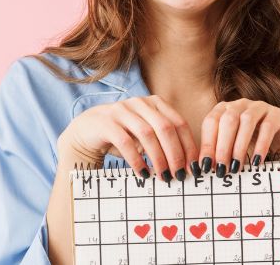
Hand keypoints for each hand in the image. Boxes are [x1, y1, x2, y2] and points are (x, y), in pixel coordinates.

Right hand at [57, 95, 197, 180]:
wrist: (85, 132)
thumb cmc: (122, 137)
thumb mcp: (145, 136)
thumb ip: (163, 143)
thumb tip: (187, 166)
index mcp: (154, 103)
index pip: (179, 123)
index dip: (188, 145)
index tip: (193, 166)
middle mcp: (139, 102)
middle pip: (166, 127)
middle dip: (176, 154)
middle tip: (180, 175)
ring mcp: (121, 110)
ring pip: (147, 134)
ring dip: (158, 158)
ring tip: (164, 177)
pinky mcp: (105, 122)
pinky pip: (125, 142)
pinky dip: (137, 160)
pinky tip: (143, 174)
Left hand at [198, 98, 279, 175]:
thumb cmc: (253, 143)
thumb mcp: (233, 146)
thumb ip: (219, 153)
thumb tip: (203, 170)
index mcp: (224, 109)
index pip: (210, 122)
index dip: (207, 143)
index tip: (204, 165)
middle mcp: (240, 104)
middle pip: (227, 120)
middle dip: (222, 146)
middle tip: (220, 168)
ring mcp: (259, 107)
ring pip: (246, 121)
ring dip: (239, 146)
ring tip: (236, 167)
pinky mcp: (277, 114)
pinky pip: (267, 127)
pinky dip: (261, 145)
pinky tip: (256, 161)